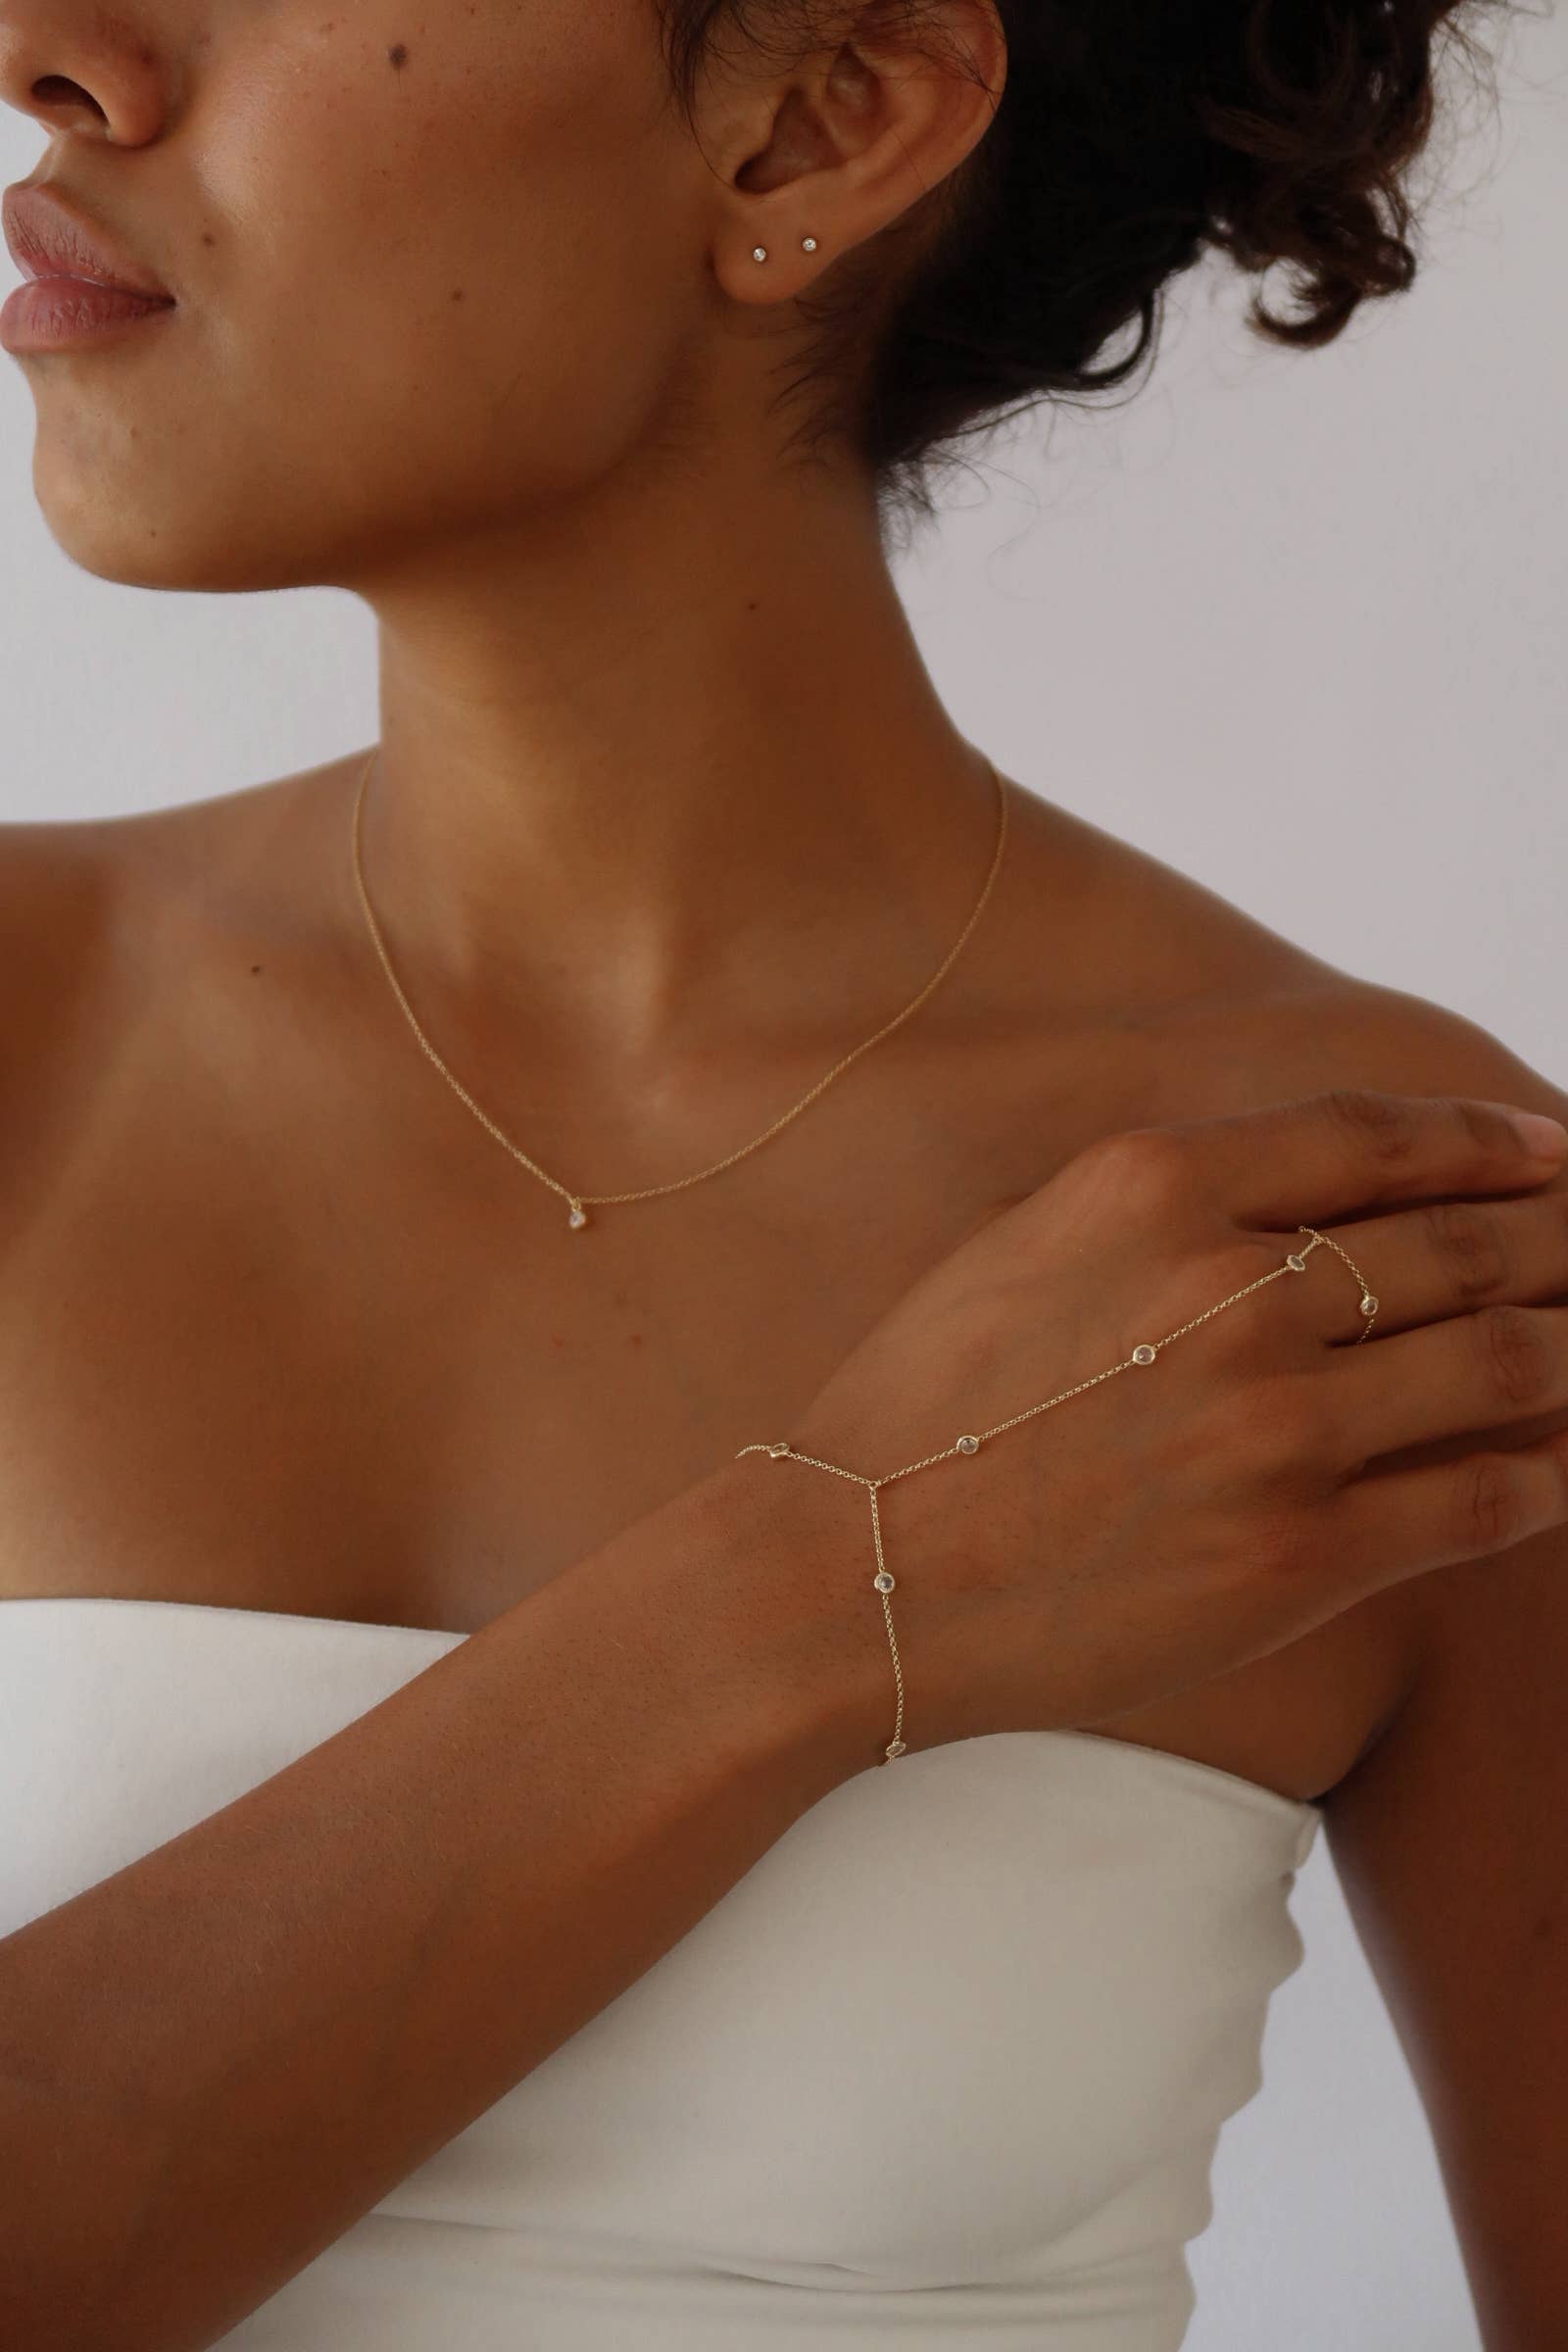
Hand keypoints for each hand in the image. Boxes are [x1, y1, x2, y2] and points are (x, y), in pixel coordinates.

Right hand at [773, 1090, 1567, 1757]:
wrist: (851, 1574)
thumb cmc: (921, 1406)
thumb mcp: (1023, 1243)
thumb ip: (1164, 1203)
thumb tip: (1315, 1200)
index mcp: (1151, 1188)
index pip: (1376, 1138)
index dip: (1487, 1139)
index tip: (1545, 1146)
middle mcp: (1227, 1288)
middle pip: (1461, 1244)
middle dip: (1561, 1238)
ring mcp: (1273, 1426)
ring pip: (1496, 1363)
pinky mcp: (1297, 1554)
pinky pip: (1478, 1499)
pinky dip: (1548, 1474)